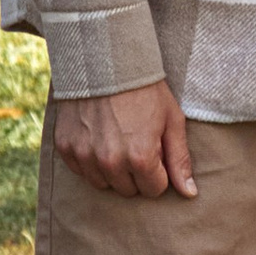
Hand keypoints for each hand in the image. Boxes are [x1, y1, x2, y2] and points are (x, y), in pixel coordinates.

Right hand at [54, 80, 196, 197]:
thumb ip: (180, 159)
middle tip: (137, 142)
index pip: (154, 189)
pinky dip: (90, 160)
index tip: (155, 149)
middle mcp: (110, 162)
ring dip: (113, 170)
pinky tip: (98, 137)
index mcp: (140, 157)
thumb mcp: (171, 120)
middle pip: (128, 190)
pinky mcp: (65, 148)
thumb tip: (190, 193)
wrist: (105, 61)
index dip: (159, 171)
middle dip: (137, 173)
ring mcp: (85, 156)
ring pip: (103, 184)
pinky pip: (81, 171)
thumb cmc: (145, 90)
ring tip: (118, 140)